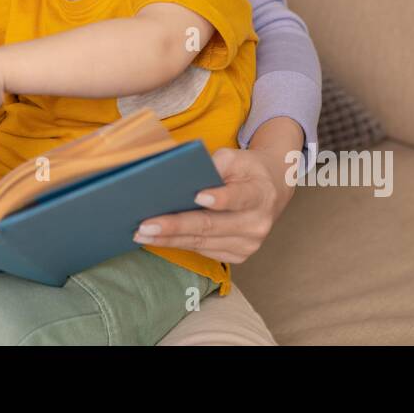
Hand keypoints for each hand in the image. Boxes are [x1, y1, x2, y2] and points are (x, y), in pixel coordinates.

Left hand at [131, 147, 288, 263]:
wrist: (271, 191)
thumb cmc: (247, 170)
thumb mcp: (237, 157)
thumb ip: (216, 164)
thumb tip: (183, 175)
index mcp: (260, 194)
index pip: (239, 197)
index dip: (219, 198)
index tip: (197, 196)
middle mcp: (257, 223)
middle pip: (211, 225)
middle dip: (176, 225)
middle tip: (146, 225)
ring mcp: (249, 244)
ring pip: (203, 242)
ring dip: (169, 239)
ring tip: (142, 234)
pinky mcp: (238, 255)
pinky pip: (203, 251)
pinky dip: (179, 244)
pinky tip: (158, 239)